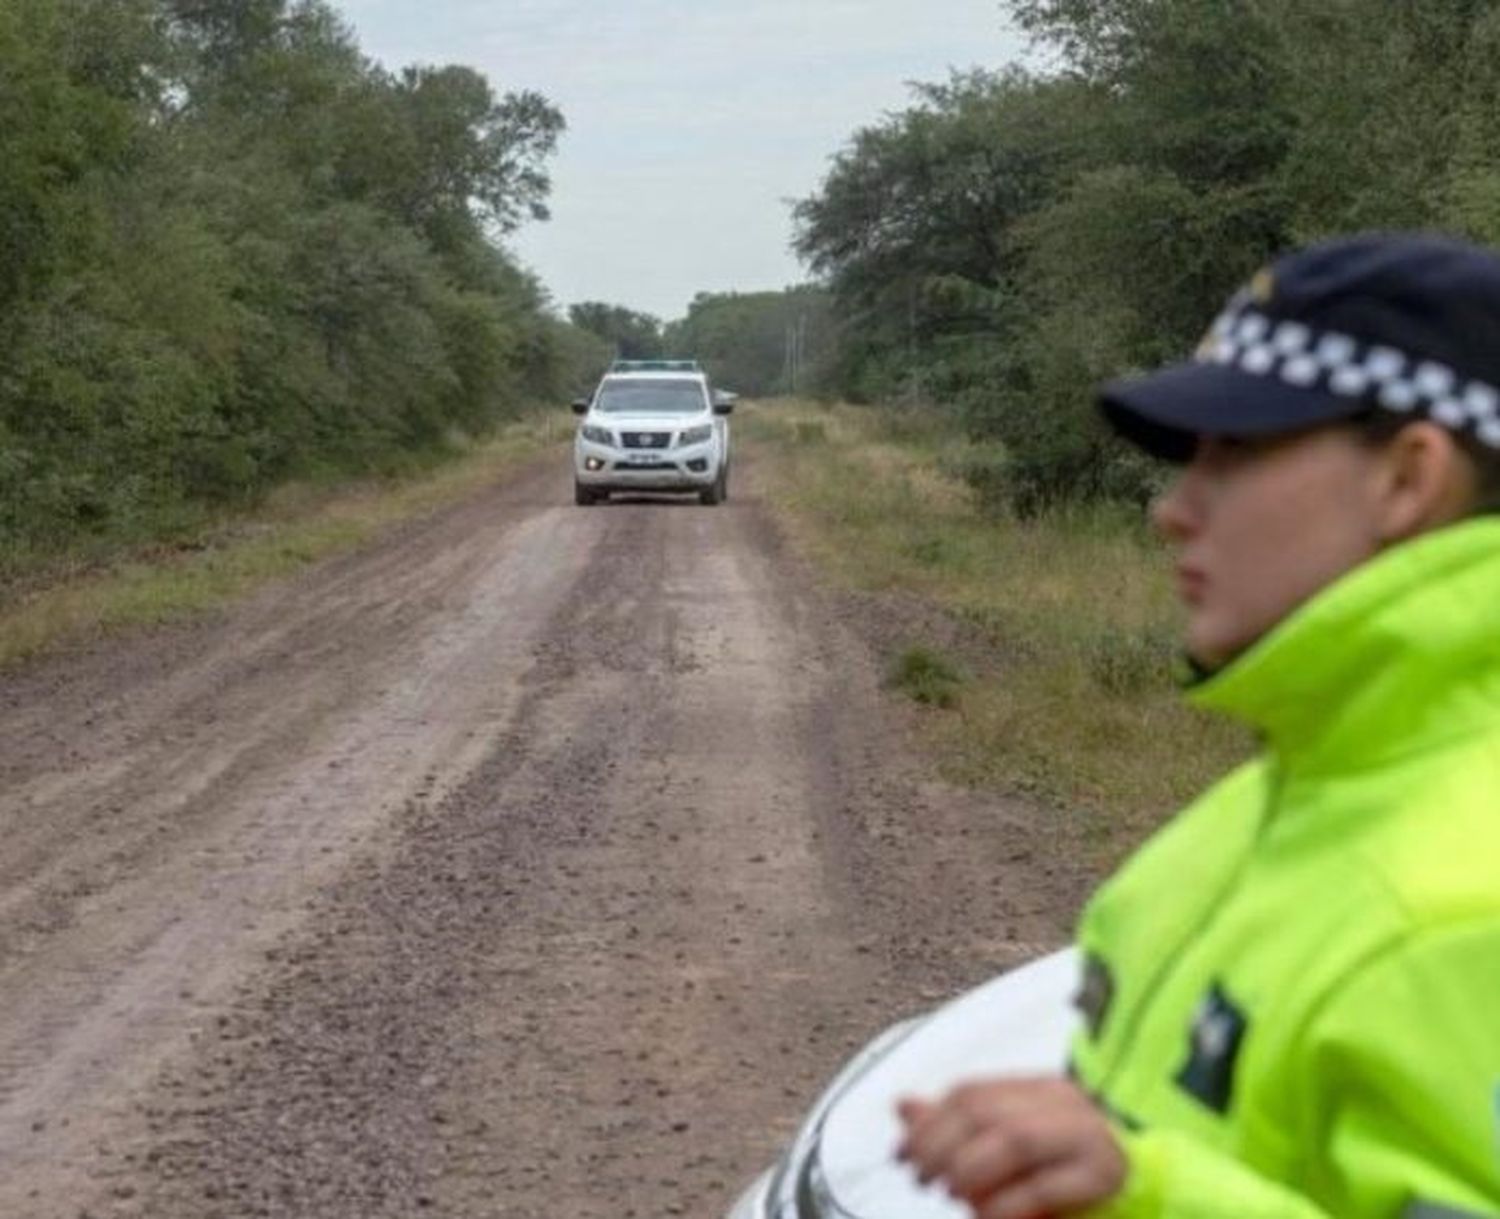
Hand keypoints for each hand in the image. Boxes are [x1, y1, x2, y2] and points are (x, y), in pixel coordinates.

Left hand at [896, 1077, 1126, 1218]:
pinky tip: (985, 1216)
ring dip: (971, 1171)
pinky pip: (1044, 1186)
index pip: (971, 1093)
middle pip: (987, 1112)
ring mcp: (1089, 1136)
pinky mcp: (1106, 1176)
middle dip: (942, 1147)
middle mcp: (1065, 1103)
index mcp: (1039, 1089)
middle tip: (922, 1178)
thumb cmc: (1066, 1174)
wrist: (1146, 1197)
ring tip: (953, 1195)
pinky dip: (1006, 1205)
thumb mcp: (1009, 1147)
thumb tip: (903, 1107)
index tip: (902, 1155)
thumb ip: (957, 1128)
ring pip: (1015, 1140)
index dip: (929, 1124)